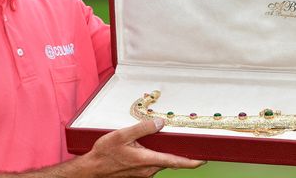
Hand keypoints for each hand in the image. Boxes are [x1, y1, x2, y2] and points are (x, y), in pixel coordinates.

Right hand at [78, 118, 204, 176]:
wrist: (92, 170)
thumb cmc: (104, 153)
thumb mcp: (122, 135)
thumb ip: (142, 128)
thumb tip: (160, 123)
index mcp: (146, 160)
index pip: (175, 162)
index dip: (191, 161)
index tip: (203, 159)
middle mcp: (148, 170)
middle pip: (169, 161)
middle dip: (177, 153)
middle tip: (185, 143)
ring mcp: (143, 174)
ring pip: (159, 162)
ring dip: (162, 153)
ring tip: (158, 141)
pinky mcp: (138, 174)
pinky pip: (151, 164)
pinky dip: (153, 156)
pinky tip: (143, 148)